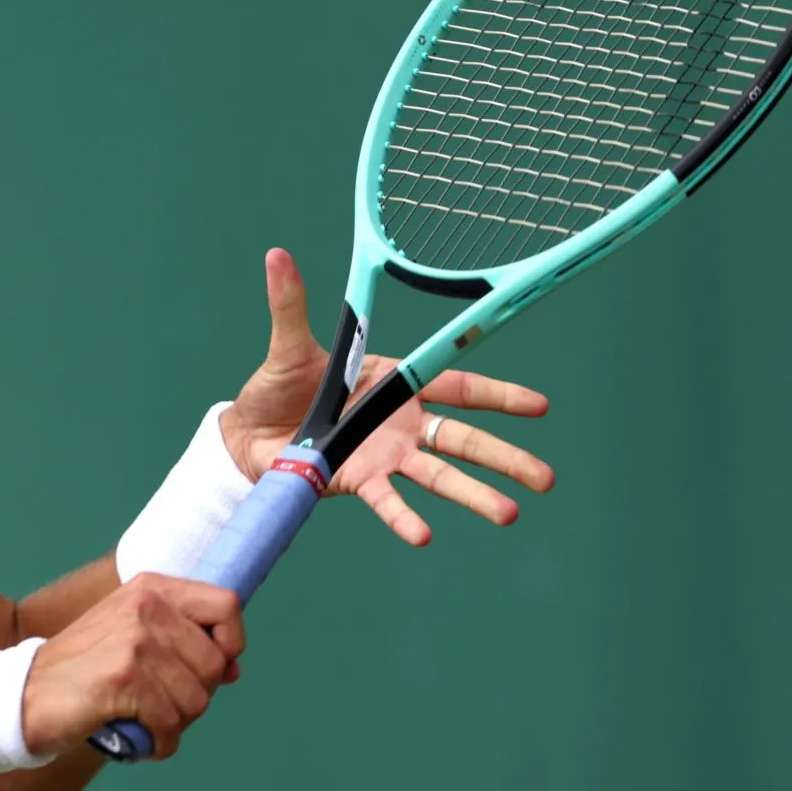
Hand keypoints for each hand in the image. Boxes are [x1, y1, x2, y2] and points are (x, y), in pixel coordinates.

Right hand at [20, 574, 243, 759]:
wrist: (23, 696)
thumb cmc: (82, 672)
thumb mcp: (130, 636)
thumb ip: (182, 642)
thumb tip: (234, 668)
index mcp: (150, 588)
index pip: (227, 604)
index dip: (231, 643)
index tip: (212, 668)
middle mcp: (146, 606)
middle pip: (215, 663)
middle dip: (196, 697)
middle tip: (162, 706)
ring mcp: (134, 640)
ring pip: (196, 700)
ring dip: (175, 724)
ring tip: (145, 722)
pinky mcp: (124, 677)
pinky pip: (170, 724)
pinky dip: (160, 743)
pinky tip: (140, 741)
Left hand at [220, 248, 556, 546]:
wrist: (246, 434)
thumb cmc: (277, 387)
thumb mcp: (288, 345)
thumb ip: (290, 304)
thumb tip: (276, 254)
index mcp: (394, 383)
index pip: (458, 386)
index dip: (499, 396)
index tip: (540, 406)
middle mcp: (399, 423)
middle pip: (464, 439)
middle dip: (505, 457)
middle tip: (545, 478)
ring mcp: (384, 455)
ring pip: (439, 475)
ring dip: (473, 494)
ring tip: (509, 513)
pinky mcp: (358, 480)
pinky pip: (386, 500)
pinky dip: (404, 517)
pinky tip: (425, 535)